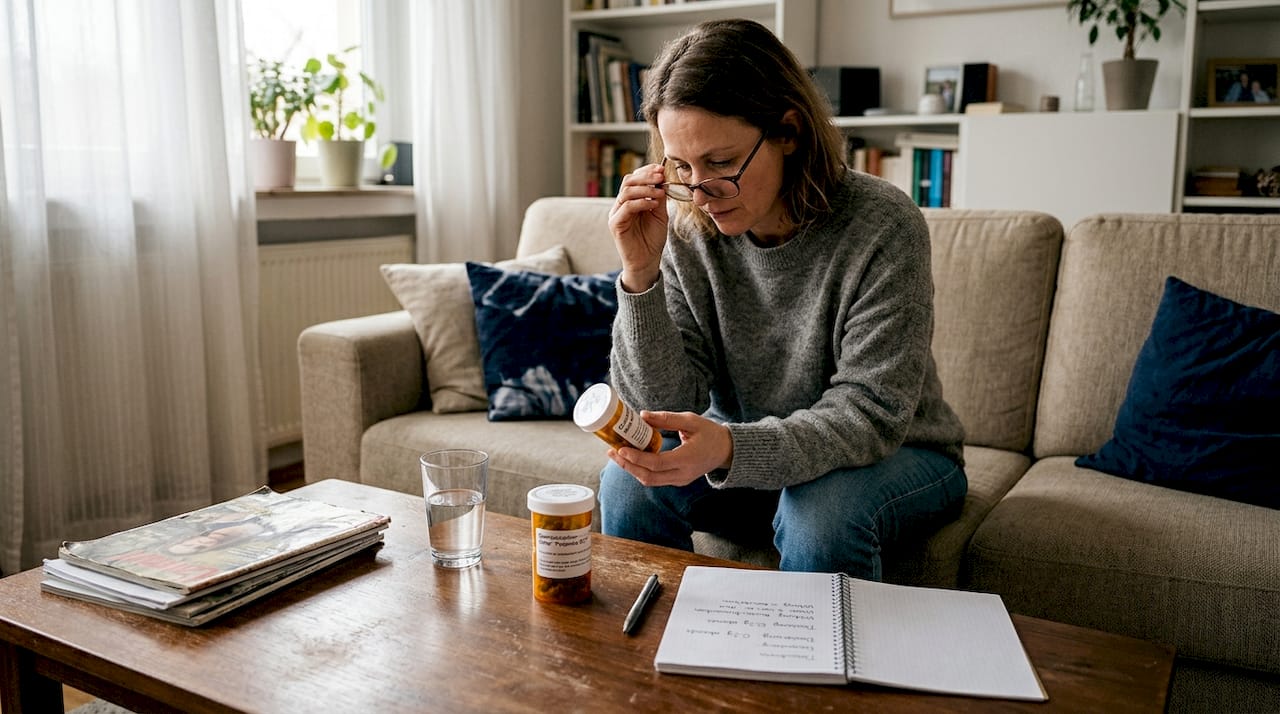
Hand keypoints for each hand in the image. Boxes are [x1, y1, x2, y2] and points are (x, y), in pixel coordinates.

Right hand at [608, 164, 668, 291]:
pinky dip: (641, 202)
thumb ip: (659, 197)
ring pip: (626, 192)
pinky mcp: (615, 224)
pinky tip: (653, 204)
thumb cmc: (652, 239)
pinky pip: (626, 207)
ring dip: (645, 188)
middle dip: (646, 176)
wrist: (647, 261)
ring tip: (660, 192)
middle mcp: (620, 205)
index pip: (634, 178)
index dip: (646, 171)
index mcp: (630, 200)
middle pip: (628, 181)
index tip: (661, 169)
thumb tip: (662, 178)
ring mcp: (616, 214)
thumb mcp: (660, 214)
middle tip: (661, 176)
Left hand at [608, 411, 732, 487]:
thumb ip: (666, 419)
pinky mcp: (677, 481)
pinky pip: (655, 479)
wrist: (726, 451)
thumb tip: (642, 415)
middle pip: (648, 476)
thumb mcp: (691, 420)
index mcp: (688, 459)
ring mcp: (680, 480)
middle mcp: (683, 474)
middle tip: (612, 451)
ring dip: (631, 469)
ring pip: (650, 480)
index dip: (636, 458)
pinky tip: (631, 458)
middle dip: (627, 465)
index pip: (657, 463)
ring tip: (617, 454)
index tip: (620, 448)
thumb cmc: (710, 433)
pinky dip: (641, 470)